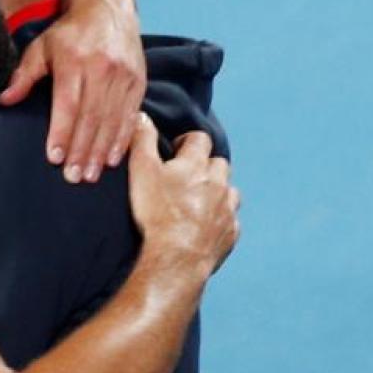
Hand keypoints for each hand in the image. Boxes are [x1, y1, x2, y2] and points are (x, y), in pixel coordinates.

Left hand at [0, 0, 145, 184]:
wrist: (107, 7)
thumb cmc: (67, 32)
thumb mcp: (40, 47)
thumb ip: (23, 75)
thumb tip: (4, 99)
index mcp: (75, 61)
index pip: (68, 104)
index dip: (62, 132)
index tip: (55, 157)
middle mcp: (102, 69)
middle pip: (91, 117)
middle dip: (82, 150)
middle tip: (73, 177)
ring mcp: (123, 76)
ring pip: (111, 120)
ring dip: (100, 151)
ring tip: (90, 175)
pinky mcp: (138, 81)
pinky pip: (130, 116)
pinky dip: (121, 139)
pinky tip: (112, 159)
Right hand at [127, 115, 239, 278]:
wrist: (177, 257)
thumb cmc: (156, 212)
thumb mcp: (140, 170)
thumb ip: (142, 140)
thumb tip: (141, 115)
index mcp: (196, 165)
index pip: (199, 139)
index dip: (186, 142)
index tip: (174, 151)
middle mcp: (218, 183)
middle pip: (219, 163)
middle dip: (205, 166)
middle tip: (184, 177)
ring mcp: (227, 209)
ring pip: (229, 191)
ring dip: (216, 191)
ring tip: (197, 201)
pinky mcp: (231, 233)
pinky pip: (230, 220)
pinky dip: (220, 218)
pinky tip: (205, 226)